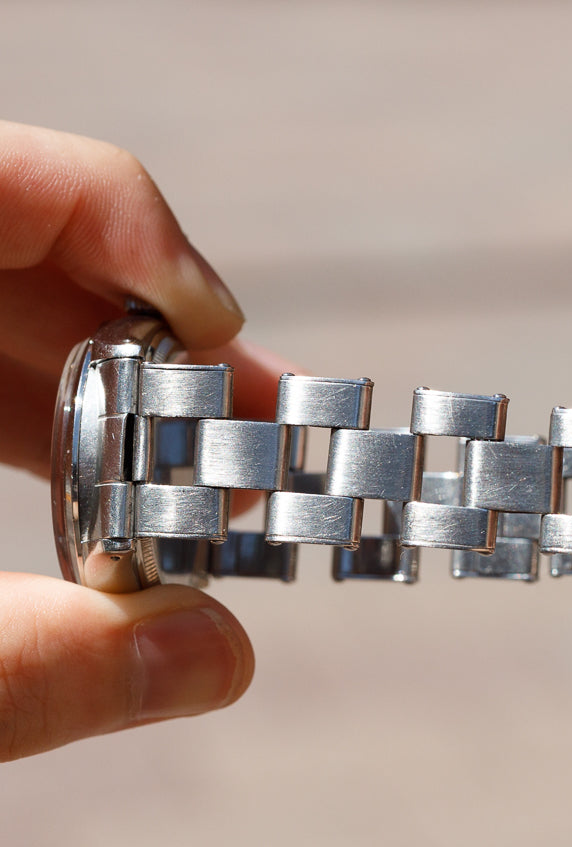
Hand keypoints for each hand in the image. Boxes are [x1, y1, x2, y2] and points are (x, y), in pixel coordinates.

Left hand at [0, 121, 281, 759]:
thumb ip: (34, 671)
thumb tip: (221, 665)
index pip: (15, 175)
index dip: (140, 233)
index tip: (221, 332)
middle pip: (35, 256)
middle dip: (166, 352)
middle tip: (272, 432)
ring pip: (10, 319)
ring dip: (124, 395)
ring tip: (225, 468)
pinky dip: (52, 420)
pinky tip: (117, 483)